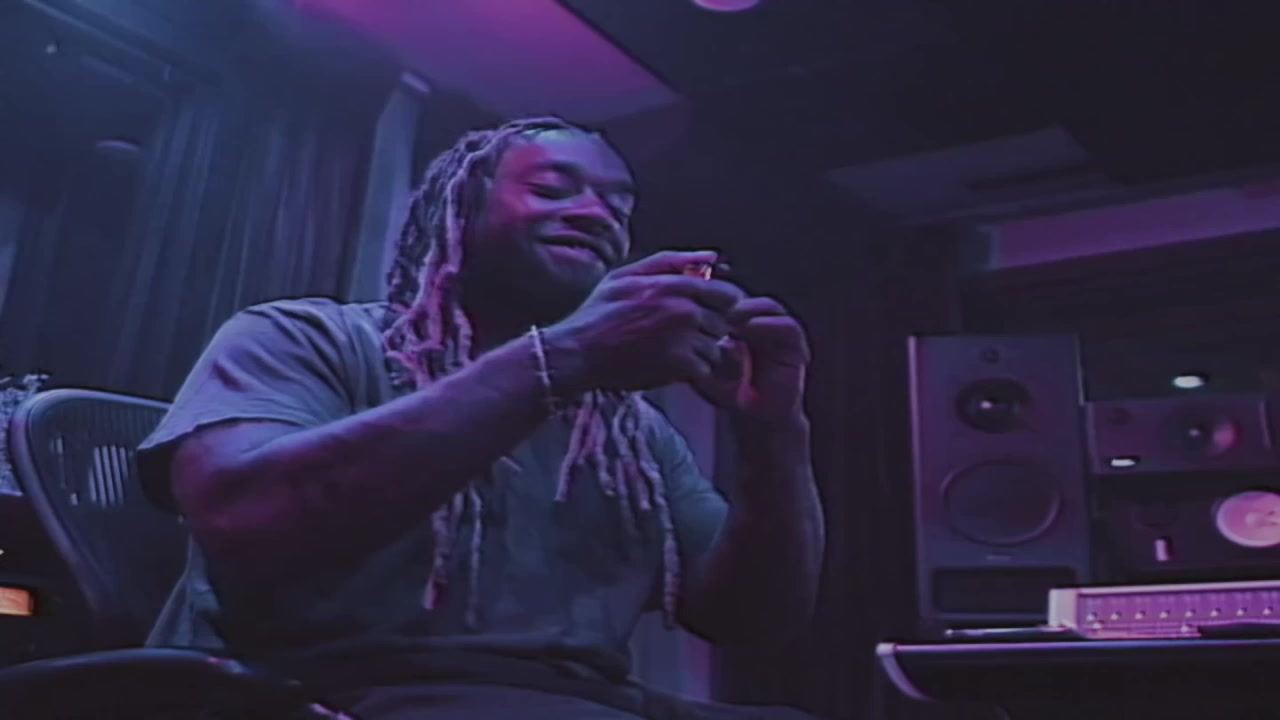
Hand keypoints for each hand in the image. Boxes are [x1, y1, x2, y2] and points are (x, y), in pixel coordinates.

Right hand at [543, 250, 744, 392]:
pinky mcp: (680, 366)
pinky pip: (704, 368)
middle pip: (722, 323)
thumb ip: (672, 262)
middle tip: (680, 334)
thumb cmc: (600, 312)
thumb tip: (712, 257)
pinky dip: (690, 371)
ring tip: (672, 350)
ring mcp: (685, 339)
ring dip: (700, 351)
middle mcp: (686, 311)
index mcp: (677, 286)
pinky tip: (669, 365)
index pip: (729, 294)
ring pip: (715, 347)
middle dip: (708, 329)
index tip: (705, 312)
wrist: (580, 351)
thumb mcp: (629, 275)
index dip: (720, 304)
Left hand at [691, 296, 810, 424]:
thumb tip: (679, 331)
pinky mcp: (796, 348)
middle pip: (751, 298)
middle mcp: (763, 325)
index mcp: (742, 325)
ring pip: (770, 307)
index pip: (731, 300)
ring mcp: (781, 334)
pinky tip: (750, 328)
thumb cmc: (731, 392)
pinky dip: (770, 324)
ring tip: (732, 315)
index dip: (717, 297)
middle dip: (732, 299)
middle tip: (716, 304)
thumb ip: (695, 351)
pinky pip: (788, 327)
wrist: (756, 419)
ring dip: (751, 308)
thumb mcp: (706, 369)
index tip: (699, 299)